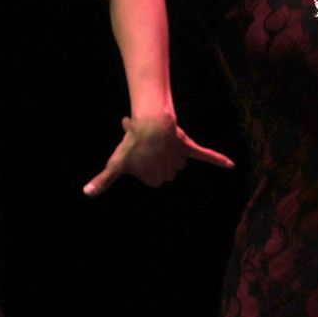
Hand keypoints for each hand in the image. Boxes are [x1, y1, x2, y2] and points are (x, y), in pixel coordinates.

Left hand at [83, 116, 235, 195]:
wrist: (150, 123)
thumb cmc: (132, 144)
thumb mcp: (116, 163)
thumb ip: (103, 180)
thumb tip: (86, 193)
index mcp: (155, 180)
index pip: (149, 176)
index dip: (140, 162)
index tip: (135, 152)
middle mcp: (171, 172)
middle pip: (161, 166)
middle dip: (152, 155)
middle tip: (143, 142)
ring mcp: (181, 160)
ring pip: (173, 157)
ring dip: (165, 148)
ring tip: (153, 137)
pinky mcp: (191, 148)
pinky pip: (206, 155)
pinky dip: (218, 160)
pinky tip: (231, 165)